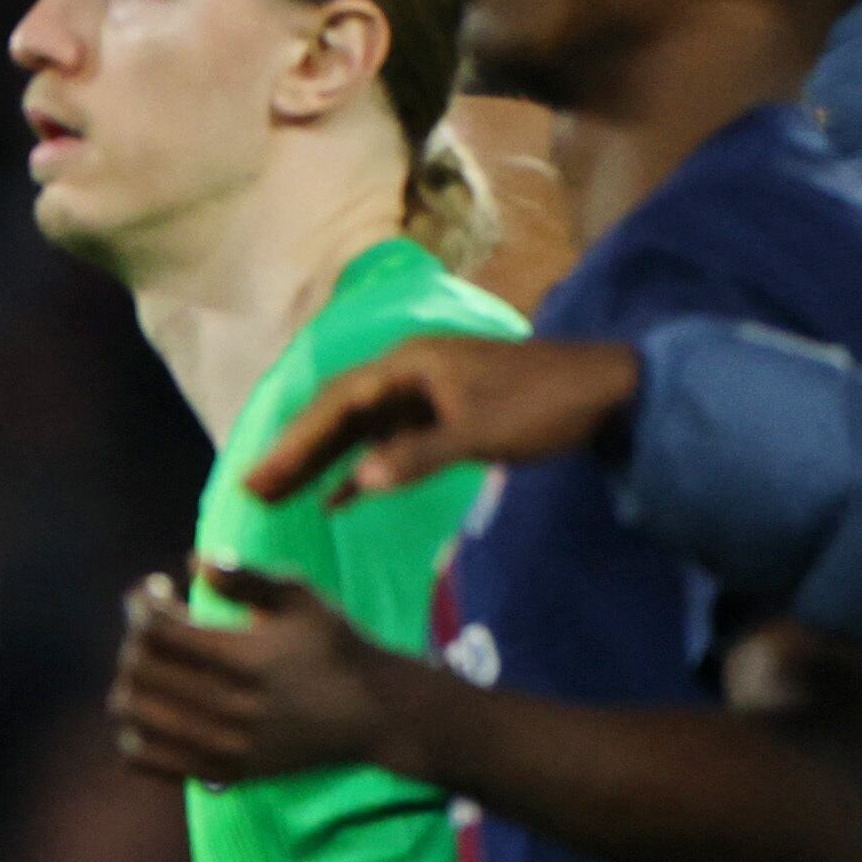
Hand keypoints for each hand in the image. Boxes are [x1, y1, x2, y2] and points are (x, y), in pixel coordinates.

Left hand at [109, 563, 412, 786]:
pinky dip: (131, 728)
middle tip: (153, 622)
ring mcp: (222, 746)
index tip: (157, 589)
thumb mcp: (301, 598)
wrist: (371, 713)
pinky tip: (153, 705)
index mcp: (246, 660)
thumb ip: (246, 577)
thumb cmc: (332, 644)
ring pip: (132, 712)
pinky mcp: (220, 772)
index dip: (143, 603)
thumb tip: (194, 562)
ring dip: (128, 678)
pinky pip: (142, 757)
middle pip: (138, 668)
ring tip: (149, 661)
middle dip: (134, 635)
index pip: (157, 630)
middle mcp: (230, 707)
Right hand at [241, 334, 640, 508]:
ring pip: (357, 428)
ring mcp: (423, 394)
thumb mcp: (480, 431)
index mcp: (409, 364)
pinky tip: (339, 498)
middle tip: (253, 489)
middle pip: (336, 412)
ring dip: (321, 460)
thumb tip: (356, 484)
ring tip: (279, 495)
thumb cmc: (544, 404)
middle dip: (294, 451)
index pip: (336, 402)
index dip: (294, 440)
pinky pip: (385, 441)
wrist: (608, 392)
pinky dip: (361, 466)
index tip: (259, 475)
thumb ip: (417, 457)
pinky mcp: (440, 415)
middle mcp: (407, 372)